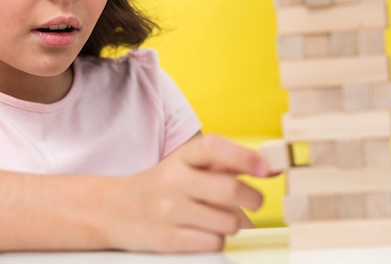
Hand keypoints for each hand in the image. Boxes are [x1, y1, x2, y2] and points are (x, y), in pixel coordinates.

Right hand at [101, 134, 268, 252]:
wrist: (116, 209)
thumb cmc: (164, 184)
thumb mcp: (188, 165)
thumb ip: (228, 163)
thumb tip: (274, 167)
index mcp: (181, 157)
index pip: (214, 148)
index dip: (244, 156)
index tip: (267, 168)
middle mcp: (173, 180)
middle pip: (229, 190)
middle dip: (252, 199)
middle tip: (253, 201)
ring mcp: (168, 211)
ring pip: (227, 221)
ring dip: (234, 223)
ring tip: (219, 217)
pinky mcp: (167, 239)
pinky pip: (213, 242)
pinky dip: (217, 239)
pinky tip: (204, 230)